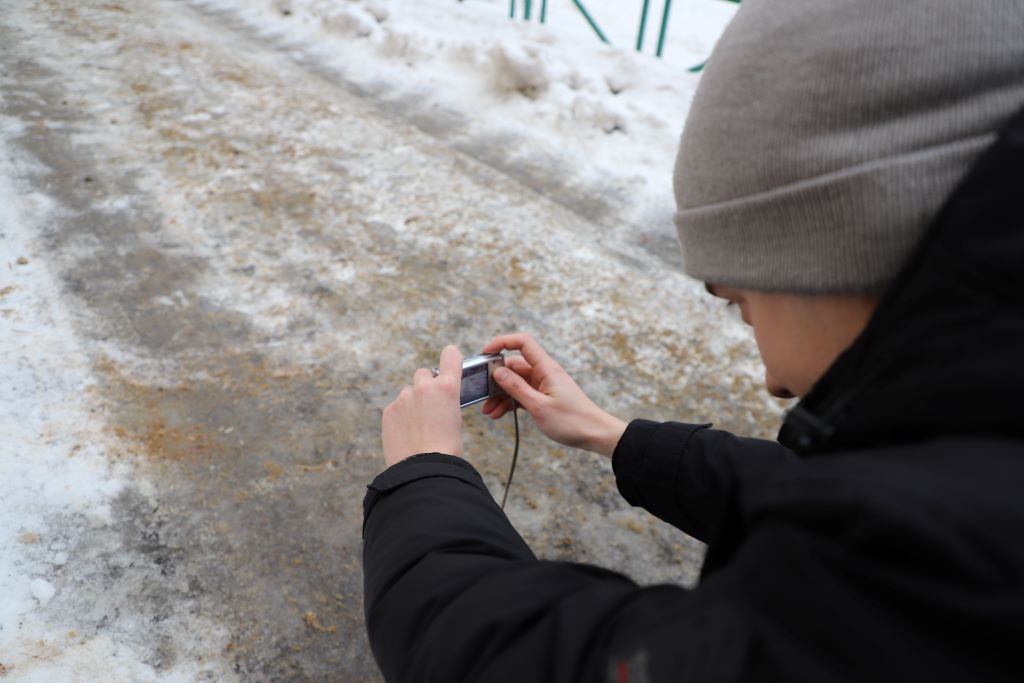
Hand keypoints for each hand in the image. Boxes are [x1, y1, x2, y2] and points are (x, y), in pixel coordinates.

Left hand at [381, 345, 463, 467]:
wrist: (423, 469)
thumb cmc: (446, 449)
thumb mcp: (455, 420)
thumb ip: (446, 402)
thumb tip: (439, 401)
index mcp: (448, 388)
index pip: (450, 355)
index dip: (450, 358)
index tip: (449, 364)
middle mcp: (424, 387)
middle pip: (423, 373)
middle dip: (426, 385)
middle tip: (430, 407)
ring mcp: (404, 397)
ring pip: (408, 392)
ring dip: (412, 402)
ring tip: (417, 427)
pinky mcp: (389, 410)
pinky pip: (396, 407)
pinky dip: (400, 416)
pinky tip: (406, 434)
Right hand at [480, 333, 626, 458]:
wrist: (595, 435)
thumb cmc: (572, 421)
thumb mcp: (539, 406)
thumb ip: (517, 388)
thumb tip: (498, 372)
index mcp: (546, 368)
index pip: (523, 343)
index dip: (503, 342)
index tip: (486, 352)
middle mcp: (544, 373)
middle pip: (514, 366)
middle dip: (496, 379)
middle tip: (482, 393)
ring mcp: (544, 385)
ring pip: (516, 383)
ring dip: (501, 395)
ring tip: (488, 411)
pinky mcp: (544, 397)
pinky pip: (522, 394)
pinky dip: (510, 403)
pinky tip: (499, 414)